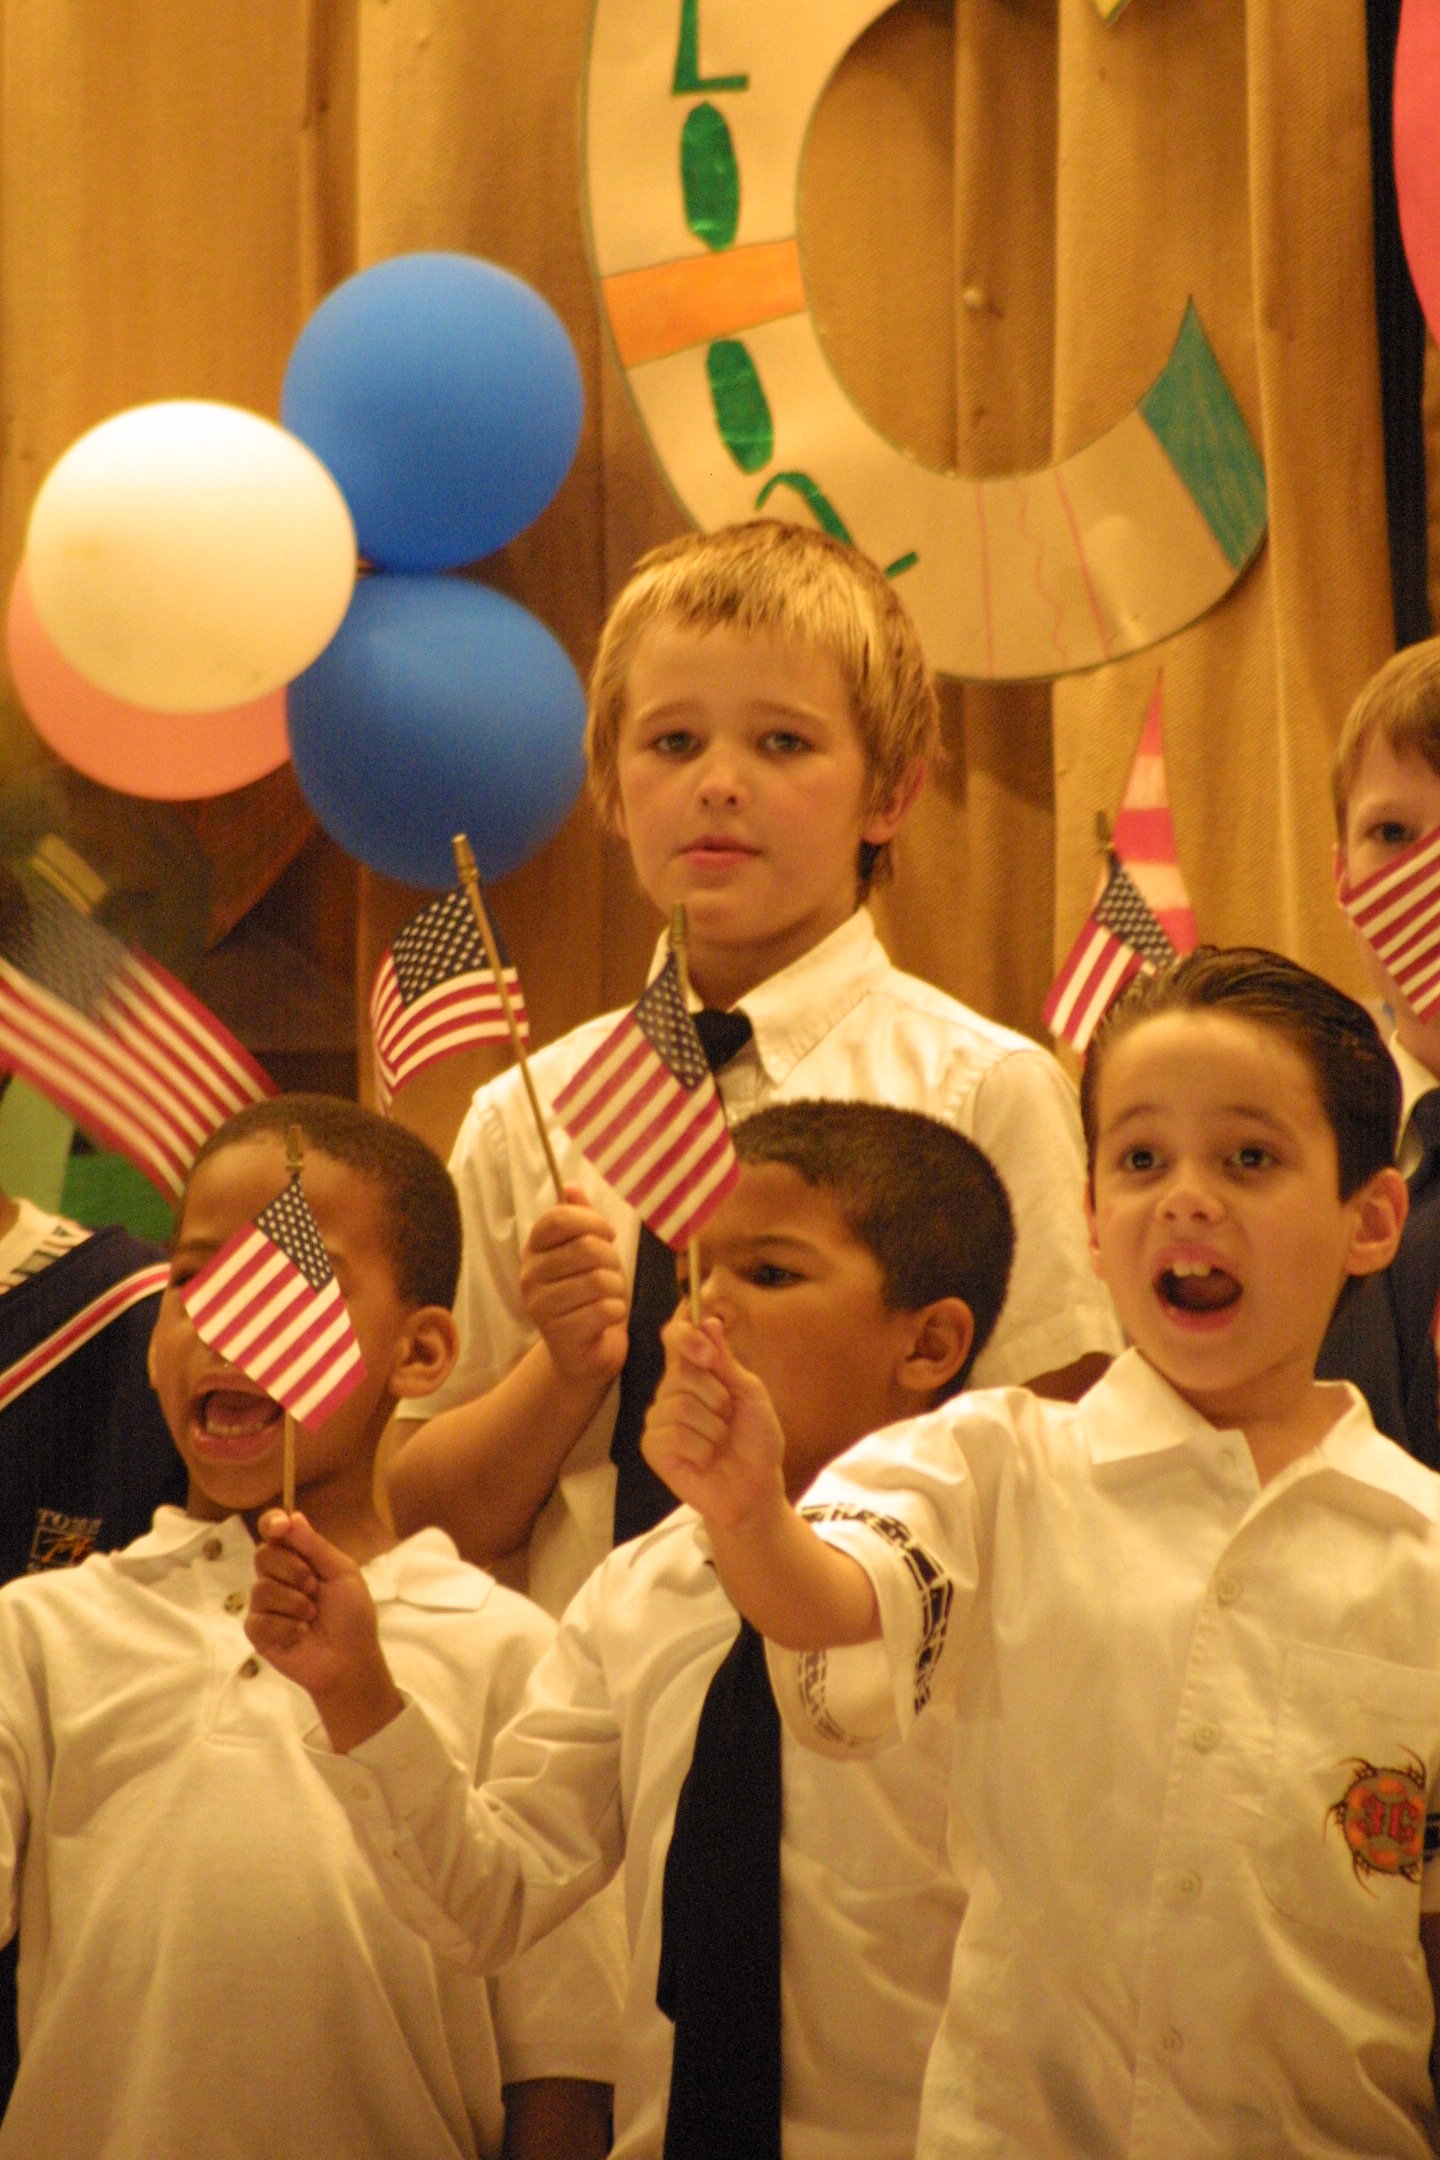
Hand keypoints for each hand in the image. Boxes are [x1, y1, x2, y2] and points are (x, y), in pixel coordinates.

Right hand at [246, 1510, 403, 1750]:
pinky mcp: (258, 1631)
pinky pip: (258, 1619)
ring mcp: (265, 1605)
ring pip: (261, 1588)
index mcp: (299, 1559)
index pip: (274, 1532)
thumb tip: (292, 1516)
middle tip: (314, 1587)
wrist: (349, 1660)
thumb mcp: (342, 1574)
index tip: (279, 1526)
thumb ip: (315, 1546)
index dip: (272, 1523)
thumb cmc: (352, 1616)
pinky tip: (300, 1634)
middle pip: (263, 1555)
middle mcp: (278, 1577)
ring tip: (312, 1617)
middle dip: (293, 1570)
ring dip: (295, 1604)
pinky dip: (286, 1627)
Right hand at [520, 1184, 628, 1385]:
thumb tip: (571, 1185)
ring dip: (616, 1289)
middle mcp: (529, 1275)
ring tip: (609, 1297)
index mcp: (534, 1249)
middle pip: (586, 1248)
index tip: (607, 1234)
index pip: (558, 1218)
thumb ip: (580, 1219)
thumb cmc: (588, 1295)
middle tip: (611, 1275)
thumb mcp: (587, 1252)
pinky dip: (617, 1312)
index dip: (592, 1221)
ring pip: (599, 1280)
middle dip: (612, 1261)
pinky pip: (604, 1309)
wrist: (584, 1352)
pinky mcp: (558, 1334)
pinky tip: (607, 1318)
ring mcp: (540, 1306)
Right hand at [641, 1315, 786, 1531]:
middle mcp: (671, 1391)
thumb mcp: (752, 1396)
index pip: (674, 1337)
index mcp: (694, 1373)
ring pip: (680, 1406)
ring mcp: (659, 1420)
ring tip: (719, 1443)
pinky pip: (675, 1436)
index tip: (708, 1355)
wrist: (756, 1487)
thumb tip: (708, 1321)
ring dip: (713, 1429)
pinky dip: (702, 1449)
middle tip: (728, 1419)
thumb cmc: (755, 1441)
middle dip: (717, 1398)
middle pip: (681, 1373)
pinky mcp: (653, 1447)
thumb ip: (727, 1362)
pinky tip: (705, 1460)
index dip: (685, 1337)